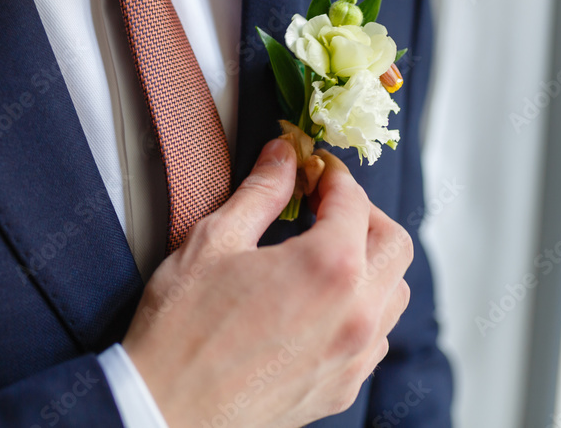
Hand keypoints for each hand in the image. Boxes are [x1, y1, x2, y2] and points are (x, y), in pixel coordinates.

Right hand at [122, 139, 412, 426]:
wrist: (167, 408)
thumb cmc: (182, 330)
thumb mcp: (215, 242)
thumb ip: (260, 193)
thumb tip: (283, 157)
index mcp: (328, 267)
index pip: (354, 202)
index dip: (333, 175)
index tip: (314, 169)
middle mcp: (355, 314)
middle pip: (394, 245)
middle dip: (364, 215)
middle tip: (326, 205)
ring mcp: (352, 357)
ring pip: (393, 294)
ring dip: (370, 263)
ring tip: (326, 252)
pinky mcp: (340, 388)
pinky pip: (374, 338)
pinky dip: (362, 309)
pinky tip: (321, 304)